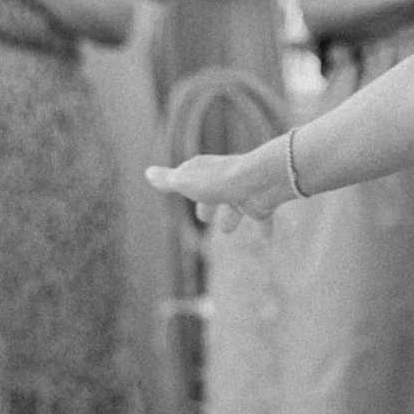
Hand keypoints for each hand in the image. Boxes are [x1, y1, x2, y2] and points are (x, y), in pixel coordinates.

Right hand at [145, 140, 290, 222]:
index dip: (187, 184)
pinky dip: (263, 228)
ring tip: (227, 230)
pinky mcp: (263, 202)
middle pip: (216, 192)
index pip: (193, 177)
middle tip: (205, 217)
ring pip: (237, 205)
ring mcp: (246, 190)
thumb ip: (168, 180)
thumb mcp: (186, 182)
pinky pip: (263, 218)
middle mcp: (227, 179)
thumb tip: (148, 172)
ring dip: (231, 216)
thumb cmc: (219, 182)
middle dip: (209, 203)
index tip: (182, 187)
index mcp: (206, 172)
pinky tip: (266, 241)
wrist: (260, 180)